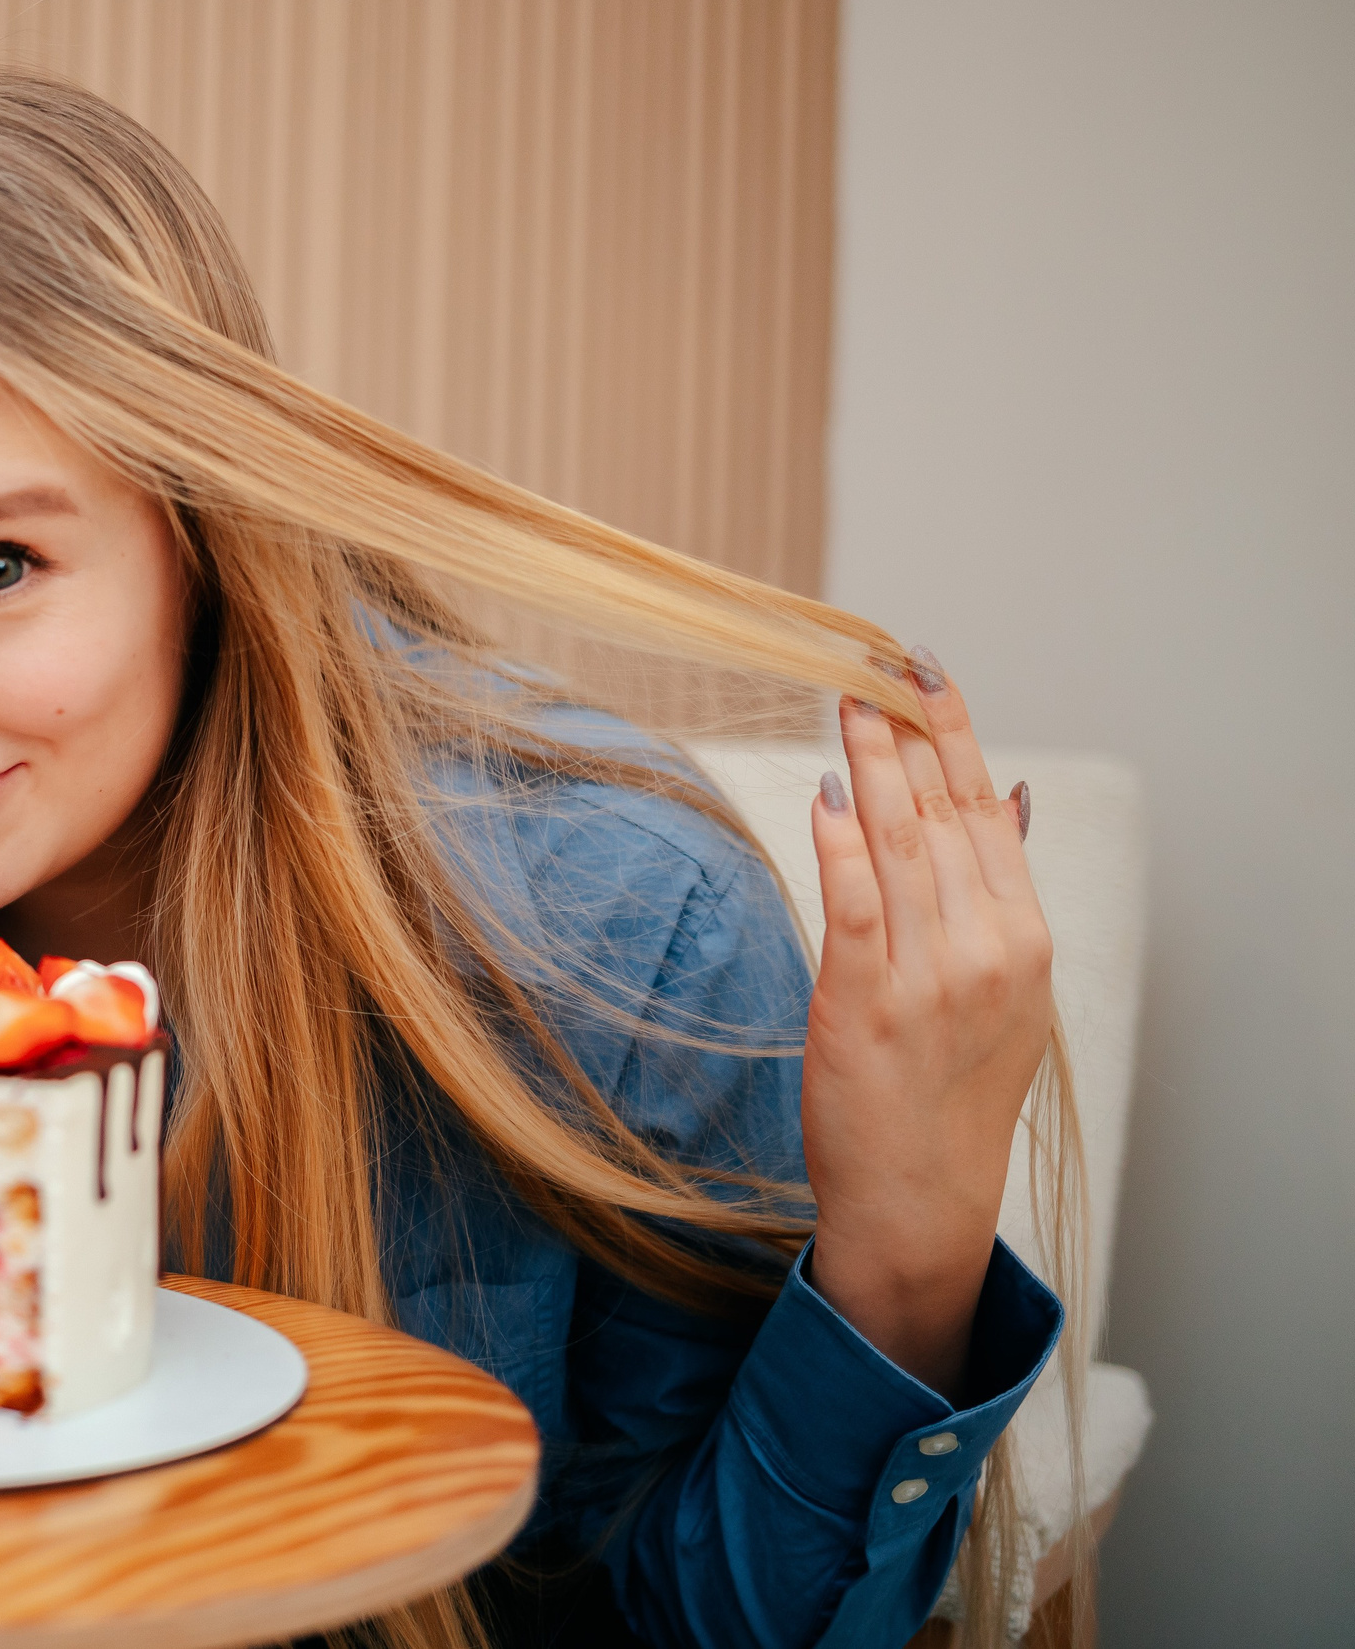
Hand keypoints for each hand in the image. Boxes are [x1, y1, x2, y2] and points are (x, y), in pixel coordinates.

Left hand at [801, 650, 1052, 1396]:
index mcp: (1025, 937)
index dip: (952, 731)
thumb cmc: (951, 1087)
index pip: (985, 808)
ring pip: (902, 845)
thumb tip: (1012, 793)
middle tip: (871, 658)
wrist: (922, 1195)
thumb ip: (1001, 888)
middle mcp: (990, 949)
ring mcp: (933, 977)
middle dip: (908, 730)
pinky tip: (829, 793)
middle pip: (944, 813)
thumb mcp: (1006, 986)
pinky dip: (845, 844)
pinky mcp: (870, 1003)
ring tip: (845, 700)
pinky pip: (858, 905)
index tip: (922, 667)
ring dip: (873, 765)